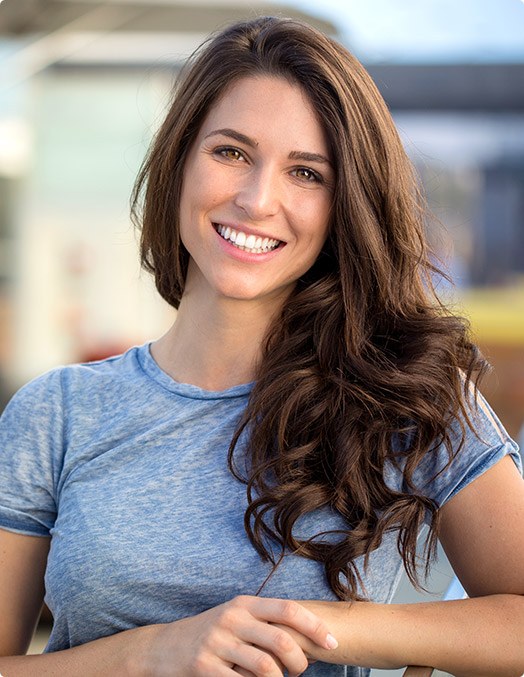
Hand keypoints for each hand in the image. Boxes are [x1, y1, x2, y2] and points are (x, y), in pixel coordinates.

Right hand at [138, 595, 337, 675]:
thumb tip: (307, 635)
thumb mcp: (236, 617)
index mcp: (244, 604)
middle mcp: (232, 619)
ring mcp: (217, 642)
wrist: (165, 646)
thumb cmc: (211, 633)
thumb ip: (265, 621)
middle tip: (300, 671)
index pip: (288, 610)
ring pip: (265, 667)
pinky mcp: (204, 666)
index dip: (315, 627)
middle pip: (281, 640)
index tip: (333, 644)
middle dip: (300, 661)